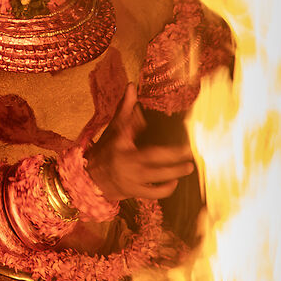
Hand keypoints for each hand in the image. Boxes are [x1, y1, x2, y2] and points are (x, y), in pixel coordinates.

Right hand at [87, 84, 196, 201]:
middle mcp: (126, 162)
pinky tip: (174, 181)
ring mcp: (132, 179)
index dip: (138, 123)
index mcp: (120, 144)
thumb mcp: (113, 129)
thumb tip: (132, 86)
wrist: (90, 180)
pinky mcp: (135, 192)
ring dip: (175, 173)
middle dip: (174, 155)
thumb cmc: (105, 151)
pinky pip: (154, 193)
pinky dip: (166, 188)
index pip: (129, 130)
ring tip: (189, 167)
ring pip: (157, 177)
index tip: (157, 121)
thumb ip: (124, 109)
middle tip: (189, 150)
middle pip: (153, 158)